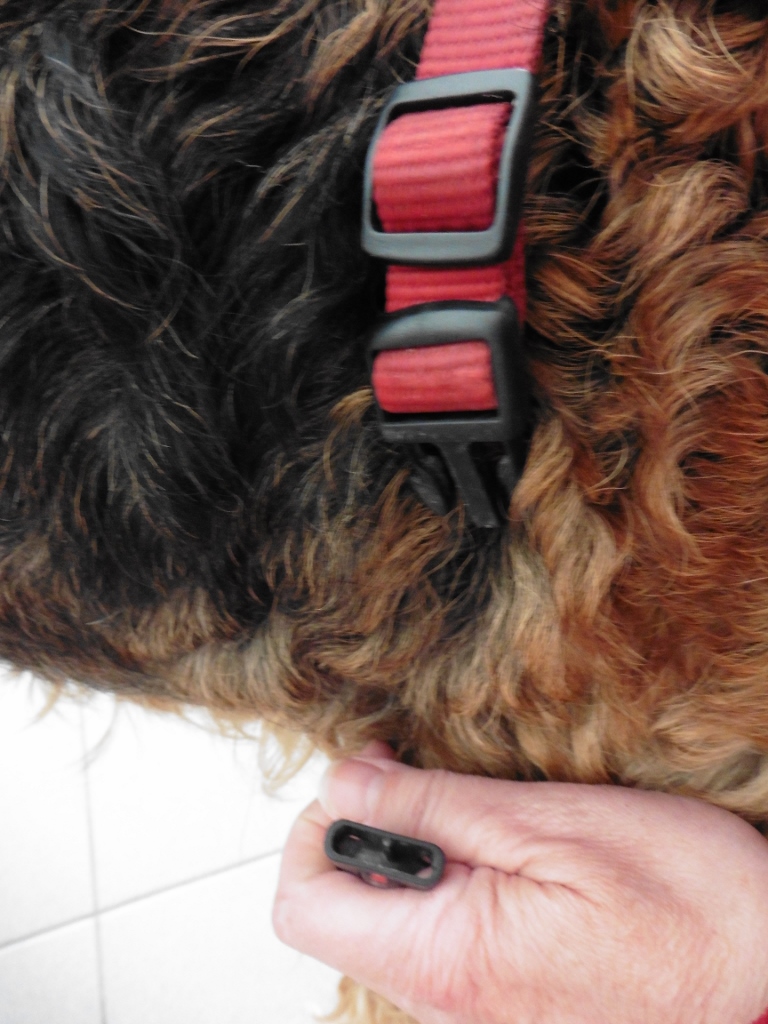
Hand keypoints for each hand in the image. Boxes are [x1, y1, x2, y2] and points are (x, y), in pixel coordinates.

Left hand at [273, 744, 767, 1023]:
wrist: (767, 968)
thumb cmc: (686, 904)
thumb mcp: (549, 825)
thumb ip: (434, 808)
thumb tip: (344, 785)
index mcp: (447, 960)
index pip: (305, 908)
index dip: (316, 831)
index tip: (363, 779)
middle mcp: (448, 1000)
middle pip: (338, 914)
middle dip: (364, 832)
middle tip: (415, 777)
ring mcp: (474, 1005)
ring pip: (385, 922)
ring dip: (408, 852)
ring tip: (468, 810)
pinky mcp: (501, 996)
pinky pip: (435, 936)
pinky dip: (444, 880)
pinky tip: (493, 848)